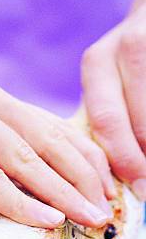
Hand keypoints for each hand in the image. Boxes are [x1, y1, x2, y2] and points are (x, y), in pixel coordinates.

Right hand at [0, 67, 112, 227]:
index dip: (79, 162)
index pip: (45, 128)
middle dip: (80, 178)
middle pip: (43, 139)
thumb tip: (45, 213)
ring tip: (89, 219)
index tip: (101, 194)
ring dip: (60, 193)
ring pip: (23, 156)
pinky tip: (47, 221)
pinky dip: (20, 201)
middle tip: (105, 211)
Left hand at [81, 0, 145, 198]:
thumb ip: (106, 121)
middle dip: (145, 161)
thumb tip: (114, 180)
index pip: (107, 122)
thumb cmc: (126, 67)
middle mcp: (126, 48)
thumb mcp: (107, 82)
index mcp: (98, 64)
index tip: (137, 189)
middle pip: (140, 121)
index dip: (124, 161)